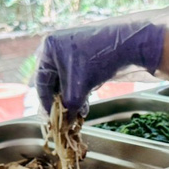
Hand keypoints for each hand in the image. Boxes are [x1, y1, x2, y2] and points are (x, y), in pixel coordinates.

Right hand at [35, 21, 165, 117]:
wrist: (126, 45)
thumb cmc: (97, 62)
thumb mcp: (78, 87)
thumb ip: (69, 106)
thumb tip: (65, 123)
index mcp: (48, 48)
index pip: (41, 80)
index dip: (46, 102)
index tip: (52, 118)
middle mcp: (57, 45)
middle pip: (55, 80)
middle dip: (62, 100)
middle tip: (66, 117)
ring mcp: (72, 47)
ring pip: (68, 79)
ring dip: (73, 97)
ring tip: (80, 112)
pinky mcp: (86, 52)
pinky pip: (78, 74)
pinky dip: (81, 89)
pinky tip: (86, 102)